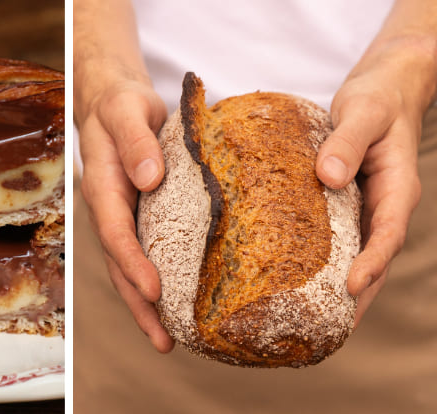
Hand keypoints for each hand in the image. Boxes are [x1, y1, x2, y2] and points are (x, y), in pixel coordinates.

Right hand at [77, 74, 173, 351]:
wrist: (115, 104)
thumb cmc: (122, 105)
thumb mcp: (127, 111)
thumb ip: (136, 142)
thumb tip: (150, 178)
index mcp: (103, 188)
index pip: (116, 233)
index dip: (133, 263)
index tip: (155, 289)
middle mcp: (109, 211)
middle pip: (120, 265)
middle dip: (139, 304)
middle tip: (163, 340)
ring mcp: (122, 218)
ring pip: (128, 269)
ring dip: (146, 306)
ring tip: (168, 340)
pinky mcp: (138, 218)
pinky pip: (144, 254)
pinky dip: (155, 283)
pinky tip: (177, 304)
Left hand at [316, 36, 435, 326]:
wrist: (383, 89)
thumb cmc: (377, 98)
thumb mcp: (364, 112)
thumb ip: (348, 141)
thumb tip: (330, 176)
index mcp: (397, 188)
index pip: (387, 233)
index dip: (371, 262)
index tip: (351, 286)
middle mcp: (384, 205)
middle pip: (374, 258)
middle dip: (357, 295)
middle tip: (330, 330)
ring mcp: (367, 207)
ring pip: (358, 254)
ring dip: (342, 288)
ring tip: (316, 322)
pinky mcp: (348, 204)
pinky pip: (340, 238)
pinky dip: (327, 261)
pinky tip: (302, 279)